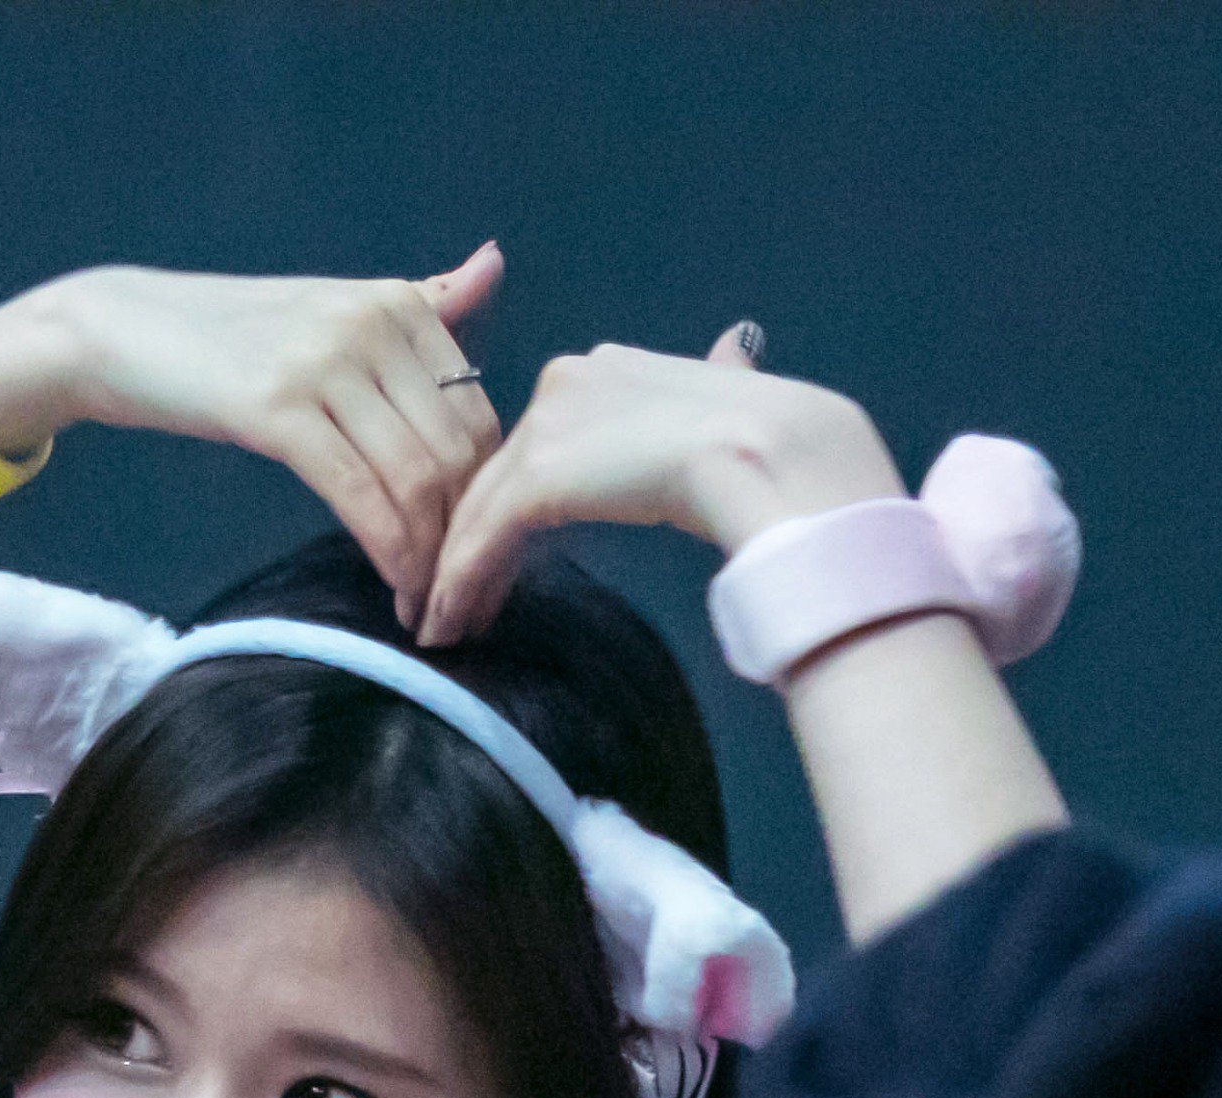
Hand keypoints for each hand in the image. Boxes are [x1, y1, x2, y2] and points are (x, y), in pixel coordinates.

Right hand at [0, 247, 507, 630]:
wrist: (122, 331)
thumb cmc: (228, 338)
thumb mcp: (329, 312)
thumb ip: (417, 306)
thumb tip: (494, 262)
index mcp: (397, 304)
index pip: (477, 416)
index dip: (491, 499)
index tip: (480, 561)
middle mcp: (373, 324)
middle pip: (457, 453)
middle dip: (470, 542)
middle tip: (464, 604)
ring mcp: (326, 362)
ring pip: (417, 479)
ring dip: (432, 560)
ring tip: (428, 609)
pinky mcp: (278, 408)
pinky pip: (360, 494)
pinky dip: (389, 553)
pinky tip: (393, 591)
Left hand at [417, 322, 906, 645]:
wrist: (780, 456)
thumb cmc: (780, 442)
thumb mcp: (738, 395)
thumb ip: (714, 383)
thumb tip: (735, 349)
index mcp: (611, 367)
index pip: (544, 440)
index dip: (521, 500)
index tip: (507, 550)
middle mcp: (567, 381)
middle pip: (500, 472)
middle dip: (473, 537)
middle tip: (452, 596)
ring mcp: (548, 427)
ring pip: (481, 508)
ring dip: (454, 571)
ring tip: (441, 624)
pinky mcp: (538, 477)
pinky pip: (480, 540)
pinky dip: (457, 586)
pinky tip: (446, 624)